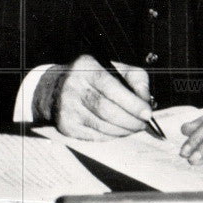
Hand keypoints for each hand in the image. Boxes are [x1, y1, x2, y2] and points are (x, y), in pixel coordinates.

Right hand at [34, 54, 151, 139]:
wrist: (55, 88)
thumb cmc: (92, 77)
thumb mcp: (113, 67)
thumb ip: (135, 78)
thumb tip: (146, 101)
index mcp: (85, 66)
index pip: (110, 86)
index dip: (131, 102)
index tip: (147, 113)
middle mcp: (72, 85)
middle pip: (107, 110)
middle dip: (131, 120)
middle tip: (143, 124)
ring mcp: (67, 107)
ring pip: (102, 126)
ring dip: (123, 130)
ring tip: (133, 127)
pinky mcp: (66, 125)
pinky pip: (95, 135)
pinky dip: (111, 135)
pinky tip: (118, 130)